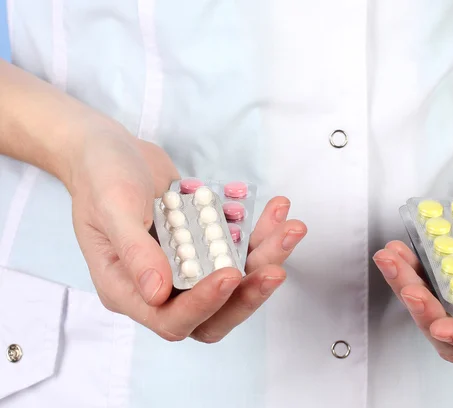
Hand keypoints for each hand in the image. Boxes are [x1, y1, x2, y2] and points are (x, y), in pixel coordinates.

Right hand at [69, 128, 306, 341]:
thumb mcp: (112, 208)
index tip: (230, 274)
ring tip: (290, 228)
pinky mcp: (206, 244)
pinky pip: (239, 248)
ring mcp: (187, 265)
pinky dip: (262, 233)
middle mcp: (161, 285)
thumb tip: (158, 293)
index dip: (205, 304)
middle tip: (276, 268)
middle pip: (214, 311)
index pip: (172, 318)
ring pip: (236, 280)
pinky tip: (276, 211)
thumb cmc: (100, 177)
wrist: (114, 150)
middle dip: (250, 292)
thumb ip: (134, 250)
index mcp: (128, 289)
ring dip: (266, 257)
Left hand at [374, 173, 452, 361]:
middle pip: (448, 327)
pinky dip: (405, 264)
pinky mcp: (445, 267)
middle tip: (409, 287)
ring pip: (427, 302)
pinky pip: (420, 274)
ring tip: (390, 259)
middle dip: (424, 313)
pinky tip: (395, 249)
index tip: (440, 325)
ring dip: (404, 285)